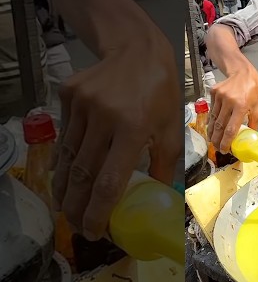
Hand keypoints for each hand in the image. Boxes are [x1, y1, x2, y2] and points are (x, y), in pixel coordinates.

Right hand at [52, 34, 181, 240]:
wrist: (137, 49)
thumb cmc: (160, 92)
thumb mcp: (170, 126)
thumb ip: (164, 163)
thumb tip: (159, 198)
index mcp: (135, 128)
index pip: (110, 181)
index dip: (98, 211)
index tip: (93, 232)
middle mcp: (105, 118)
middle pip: (83, 174)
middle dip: (76, 207)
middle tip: (75, 225)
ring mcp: (83, 105)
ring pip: (68, 157)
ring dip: (66, 187)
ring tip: (66, 207)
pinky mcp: (69, 96)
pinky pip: (64, 135)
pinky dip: (64, 158)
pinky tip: (64, 175)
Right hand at [208, 67, 257, 153]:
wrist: (242, 72)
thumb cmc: (252, 90)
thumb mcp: (257, 106)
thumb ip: (254, 122)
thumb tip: (252, 136)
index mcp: (242, 106)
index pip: (231, 128)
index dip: (226, 141)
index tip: (224, 149)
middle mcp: (229, 101)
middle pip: (220, 126)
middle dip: (216, 139)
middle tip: (216, 147)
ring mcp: (220, 96)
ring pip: (213, 118)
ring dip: (212, 131)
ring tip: (212, 140)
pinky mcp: (214, 92)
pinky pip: (212, 109)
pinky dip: (212, 118)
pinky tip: (212, 125)